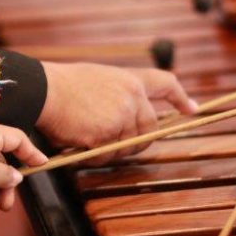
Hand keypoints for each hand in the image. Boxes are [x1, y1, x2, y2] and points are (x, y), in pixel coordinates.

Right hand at [36, 62, 197, 164]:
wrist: (43, 91)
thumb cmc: (63, 85)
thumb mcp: (100, 79)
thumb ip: (120, 95)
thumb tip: (131, 120)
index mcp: (130, 80)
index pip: (166, 84)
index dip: (180, 98)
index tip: (192, 109)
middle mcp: (132, 98)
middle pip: (149, 131)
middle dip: (135, 142)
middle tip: (112, 142)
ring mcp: (121, 117)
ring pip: (127, 147)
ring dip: (109, 150)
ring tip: (86, 136)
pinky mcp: (107, 135)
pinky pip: (107, 156)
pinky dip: (93, 156)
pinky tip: (79, 143)